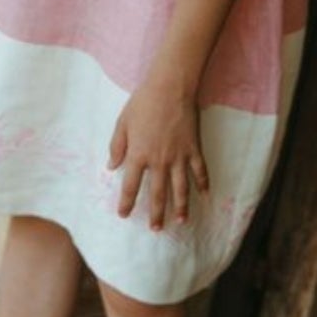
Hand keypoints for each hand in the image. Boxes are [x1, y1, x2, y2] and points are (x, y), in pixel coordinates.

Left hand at [107, 74, 209, 229]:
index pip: (130, 186)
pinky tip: (205, 195)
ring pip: (180, 188)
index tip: (124, 215)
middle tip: (157, 229)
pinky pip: (199, 170)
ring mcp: (179, 156)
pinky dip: (203, 183)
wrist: (170, 87)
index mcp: (139, 155)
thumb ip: (117, 147)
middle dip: (156, 214)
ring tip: (181, 222)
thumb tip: (112, 167)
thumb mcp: (122, 123)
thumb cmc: (143, 103)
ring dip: (181, 207)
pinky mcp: (193, 148)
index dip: (126, 202)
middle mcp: (159, 161)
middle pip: (157, 194)